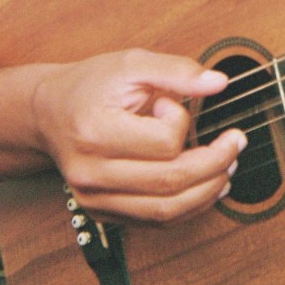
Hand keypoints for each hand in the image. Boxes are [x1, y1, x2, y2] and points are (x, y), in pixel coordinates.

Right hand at [31, 49, 246, 222]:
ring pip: (166, 210)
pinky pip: (155, 220)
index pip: (162, 143)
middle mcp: (90, 172)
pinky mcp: (102, 212)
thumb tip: (219, 82)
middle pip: (170, 182)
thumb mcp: (131, 64)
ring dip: (207, 191)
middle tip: (235, 143)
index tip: (174, 104)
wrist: (48, 113)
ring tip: (228, 166)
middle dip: (215, 164)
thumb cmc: (90, 86)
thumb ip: (176, 70)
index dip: (181, 121)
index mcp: (94, 132)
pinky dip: (188, 206)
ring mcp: (94, 198)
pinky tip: (207, 186)